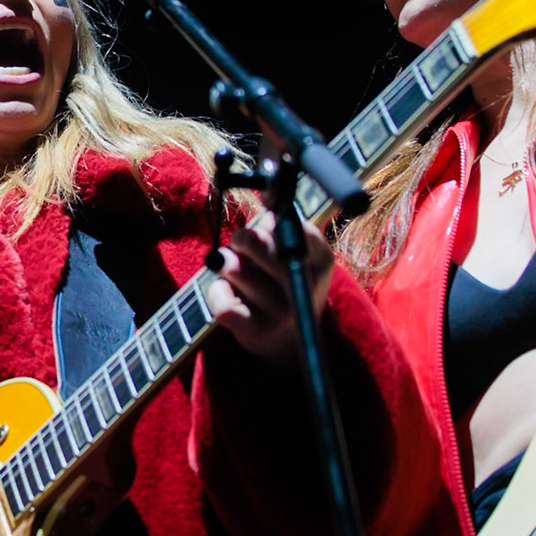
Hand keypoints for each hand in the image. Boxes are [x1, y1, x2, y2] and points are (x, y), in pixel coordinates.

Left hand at [205, 215, 334, 369]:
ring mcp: (281, 312)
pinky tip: (224, 290)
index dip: (274, 218)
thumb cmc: (280, 283)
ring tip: (231, 267)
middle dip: (243, 237)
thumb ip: (276, 226)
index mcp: (320, 262)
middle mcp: (303, 288)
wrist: (287, 342)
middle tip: (241, 241)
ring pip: (236, 268)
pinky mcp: (256, 331)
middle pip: (261, 243)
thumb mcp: (289, 255)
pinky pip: (222, 302)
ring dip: (226, 262)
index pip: (298, 227)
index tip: (266, 220)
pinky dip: (215, 291)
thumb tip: (266, 193)